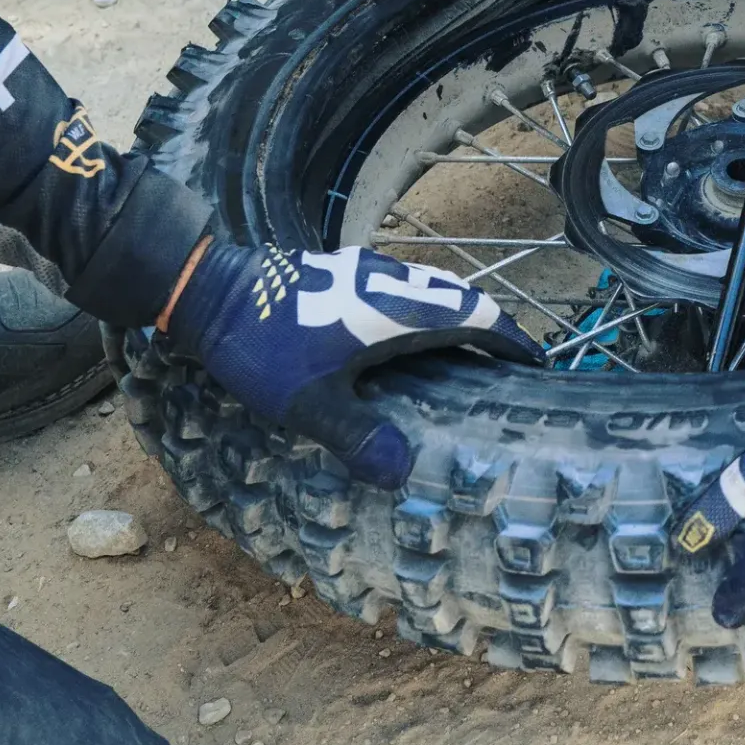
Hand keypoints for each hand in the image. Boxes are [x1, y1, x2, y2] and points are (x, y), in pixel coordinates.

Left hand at [167, 241, 541, 481]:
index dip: (509, 339)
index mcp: (396, 311)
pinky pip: (403, 287)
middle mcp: (389, 283)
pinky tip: (401, 337)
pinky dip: (422, 310)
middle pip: (459, 299)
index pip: (475, 317)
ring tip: (464, 352)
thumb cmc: (262, 345)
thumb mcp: (308, 402)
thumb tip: (402, 472)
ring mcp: (364, 272)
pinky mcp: (341, 271)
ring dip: (455, 316)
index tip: (535, 361)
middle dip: (489, 328)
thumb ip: (357, 436)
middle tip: (506, 363)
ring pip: (429, 289)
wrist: (209, 288)